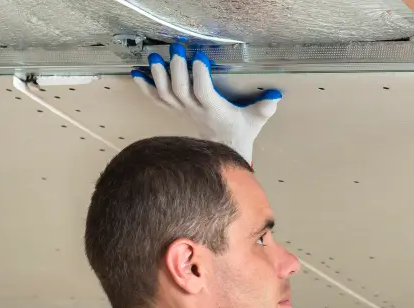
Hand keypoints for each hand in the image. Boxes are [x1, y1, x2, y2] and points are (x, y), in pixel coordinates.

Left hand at [131, 43, 280, 164]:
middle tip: (175, 49)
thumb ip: (265, 108)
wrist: (225, 151)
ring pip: (166, 95)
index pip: (203, 92)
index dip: (199, 74)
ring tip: (154, 58)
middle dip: (176, 68)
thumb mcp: (256, 120)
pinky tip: (137, 74)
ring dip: (158, 76)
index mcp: (214, 111)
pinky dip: (146, 88)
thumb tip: (275, 95)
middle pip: (180, 90)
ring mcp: (183, 112)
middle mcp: (195, 111)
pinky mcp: (176, 111)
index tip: (200, 56)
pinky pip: (157, 100)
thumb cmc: (240, 132)